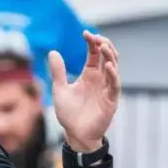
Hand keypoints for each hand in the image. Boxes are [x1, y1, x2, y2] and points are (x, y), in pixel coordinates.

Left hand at [48, 31, 119, 152]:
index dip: (92, 42)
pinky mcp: (111, 100)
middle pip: (107, 56)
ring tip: (103, 46)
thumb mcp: (60, 89)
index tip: (85, 33)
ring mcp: (107, 89)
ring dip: (110, 56)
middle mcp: (100, 79)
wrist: (75, 134)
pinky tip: (107, 65)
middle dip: (104, 44)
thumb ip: (58, 72)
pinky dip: (112, 74)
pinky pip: (115, 85)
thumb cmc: (69, 114)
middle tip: (95, 37)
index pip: (94, 54)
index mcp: (89, 75)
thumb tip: (52, 52)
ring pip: (114, 68)